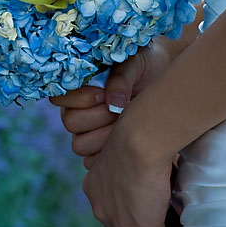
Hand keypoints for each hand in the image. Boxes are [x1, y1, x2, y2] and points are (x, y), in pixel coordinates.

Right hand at [50, 41, 172, 167]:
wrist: (166, 78)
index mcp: (78, 88)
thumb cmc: (145, 65)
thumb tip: (113, 104)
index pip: (59, 98)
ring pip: (79, 145)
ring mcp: (88, 133)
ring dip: (104, 136)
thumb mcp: (134, 64)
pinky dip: (109, 153)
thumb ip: (120, 79)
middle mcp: (78, 112)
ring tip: (125, 123)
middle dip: (97, 116)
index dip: (79, 99)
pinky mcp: (102, 151)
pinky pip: (92, 162)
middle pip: (70, 123)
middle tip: (119, 109)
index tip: (101, 93)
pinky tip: (128, 139)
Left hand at [82, 124, 190, 226]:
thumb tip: (157, 174)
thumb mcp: (130, 155)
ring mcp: (119, 224)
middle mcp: (101, 209)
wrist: (140, 140)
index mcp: (95, 188)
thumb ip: (135, 170)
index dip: (133, 219)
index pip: (112, 215)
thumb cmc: (139, 136)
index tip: (154, 213)